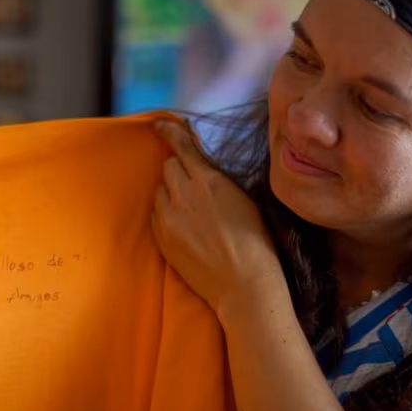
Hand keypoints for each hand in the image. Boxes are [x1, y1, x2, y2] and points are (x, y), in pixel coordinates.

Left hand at [151, 120, 286, 317]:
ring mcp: (169, 218)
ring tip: (190, 212)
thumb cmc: (256, 242)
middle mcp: (184, 195)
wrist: (244, 285)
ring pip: (159, 190)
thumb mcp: (243, 199)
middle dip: (178, 170)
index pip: (181, 146)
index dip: (169, 131)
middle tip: (192, 186)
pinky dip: (165, 214)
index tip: (159, 125)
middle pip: (168, 166)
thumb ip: (217, 179)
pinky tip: (184, 228)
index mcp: (209, 181)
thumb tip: (201, 167)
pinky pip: (155, 214)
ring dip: (170, 193)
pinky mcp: (161, 238)